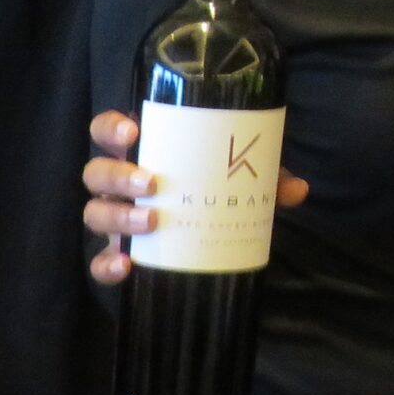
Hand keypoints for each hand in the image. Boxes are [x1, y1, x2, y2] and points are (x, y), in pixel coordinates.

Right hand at [84, 109, 308, 283]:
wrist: (210, 231)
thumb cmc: (217, 189)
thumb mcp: (242, 179)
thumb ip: (266, 178)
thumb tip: (298, 190)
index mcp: (142, 152)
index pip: (107, 130)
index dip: (111, 128)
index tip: (134, 131)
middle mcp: (121, 184)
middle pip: (97, 173)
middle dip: (117, 175)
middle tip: (152, 183)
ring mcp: (116, 219)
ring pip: (94, 213)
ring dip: (117, 217)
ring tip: (152, 221)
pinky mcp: (119, 253)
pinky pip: (98, 262)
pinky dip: (106, 266)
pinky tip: (127, 266)